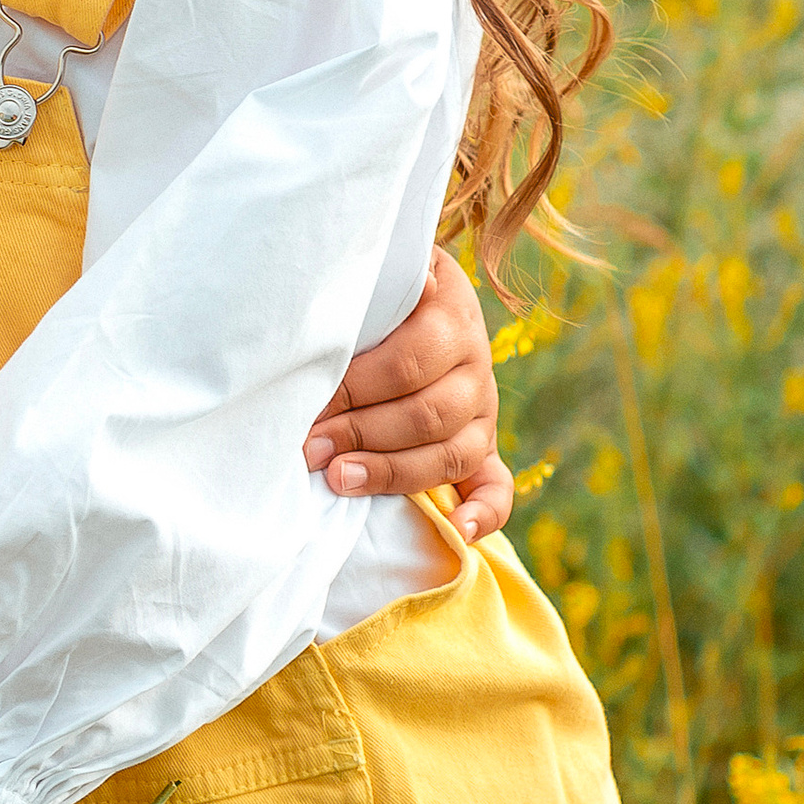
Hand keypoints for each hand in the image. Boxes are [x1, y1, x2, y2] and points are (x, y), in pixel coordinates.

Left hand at [303, 250, 512, 542]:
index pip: (410, 361)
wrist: (406, 292)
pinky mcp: (482, 446)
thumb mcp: (375, 272)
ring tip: (339, 480)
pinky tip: (457, 531)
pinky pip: (495, 486)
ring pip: (451, 451)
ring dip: (393, 472)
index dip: (357, 387)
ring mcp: (482, 409)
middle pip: (427, 412)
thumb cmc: (372, 286)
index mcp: (451, 313)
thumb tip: (397, 293)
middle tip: (309, 448)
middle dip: (361, 433)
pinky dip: (483, 513)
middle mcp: (475, 363)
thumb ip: (377, 284)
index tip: (308, 405)